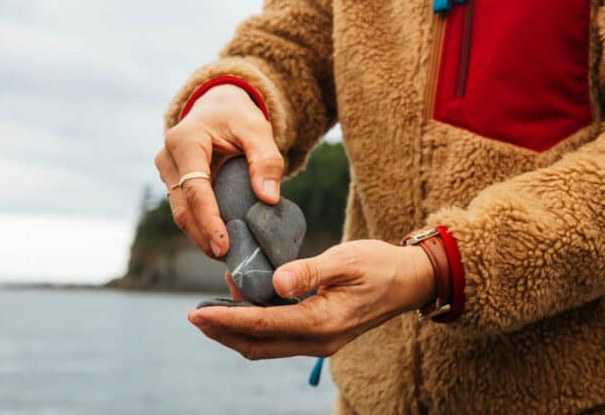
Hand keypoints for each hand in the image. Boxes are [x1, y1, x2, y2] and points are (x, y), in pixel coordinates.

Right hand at [154, 84, 282, 258]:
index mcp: (184, 141)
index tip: (223, 246)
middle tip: (227, 259)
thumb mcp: (257, 129)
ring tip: (226, 257)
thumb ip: (266, 160)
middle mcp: (168, 158)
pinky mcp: (173, 183)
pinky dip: (202, 226)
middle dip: (203, 236)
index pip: (195, 189)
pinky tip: (221, 242)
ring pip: (181, 213)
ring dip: (201, 236)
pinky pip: (186, 209)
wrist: (218, 107)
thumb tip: (269, 199)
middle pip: (183, 208)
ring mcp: (167, 172)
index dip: (208, 220)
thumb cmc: (238, 116)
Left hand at [188, 240, 436, 358]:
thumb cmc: (380, 265)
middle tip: (194, 314)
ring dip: (236, 330)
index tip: (197, 312)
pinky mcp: (320, 334)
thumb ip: (310, 270)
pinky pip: (278, 336)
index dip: (227, 319)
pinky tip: (246, 302)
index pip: (263, 324)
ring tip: (213, 307)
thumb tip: (276, 280)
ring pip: (265, 345)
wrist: (410, 281)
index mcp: (323, 323)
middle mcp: (318, 340)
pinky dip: (256, 324)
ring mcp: (319, 341)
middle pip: (257, 345)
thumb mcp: (346, 259)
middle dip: (223, 331)